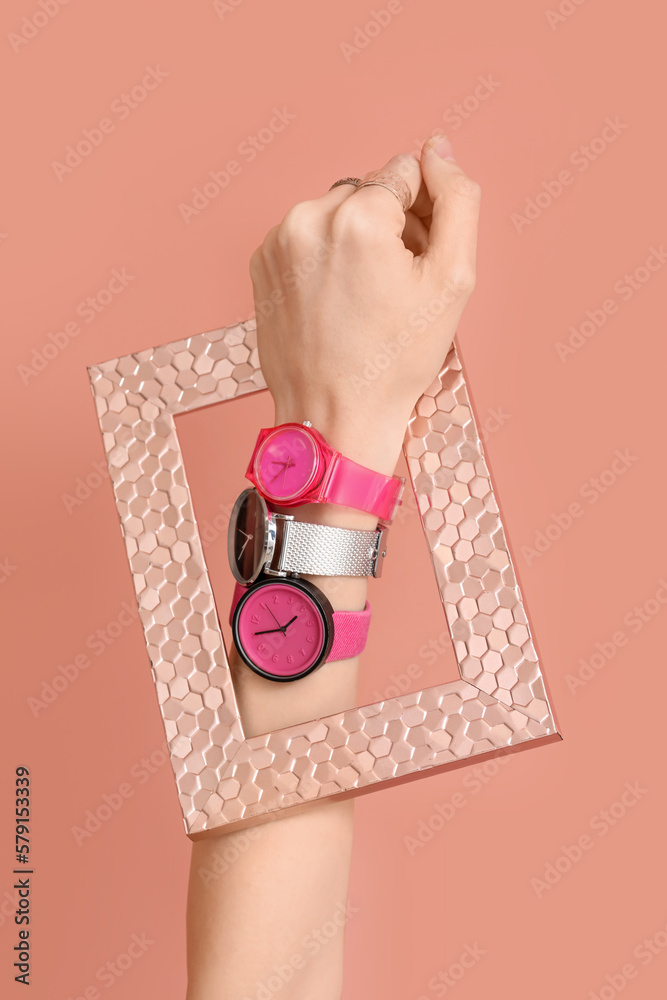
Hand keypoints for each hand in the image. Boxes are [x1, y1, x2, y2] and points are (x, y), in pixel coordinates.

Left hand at [249, 135, 480, 476]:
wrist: (334, 417)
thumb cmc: (394, 360)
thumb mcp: (452, 282)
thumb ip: (458, 202)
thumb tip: (439, 150)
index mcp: (357, 217)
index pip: (405, 171)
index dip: (421, 217)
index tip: (414, 265)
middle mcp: (307, 218)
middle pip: (367, 190)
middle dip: (387, 225)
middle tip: (391, 288)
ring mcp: (277, 242)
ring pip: (334, 211)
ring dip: (354, 240)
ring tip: (362, 299)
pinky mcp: (261, 265)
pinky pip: (305, 237)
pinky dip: (323, 258)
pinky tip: (334, 302)